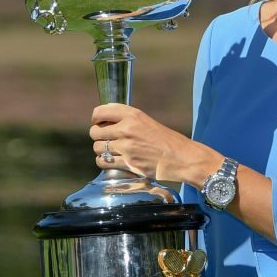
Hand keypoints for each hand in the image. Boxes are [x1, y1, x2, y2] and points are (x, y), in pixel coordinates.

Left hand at [90, 103, 221, 186]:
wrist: (181, 157)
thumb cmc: (166, 140)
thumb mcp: (147, 122)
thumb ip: (127, 120)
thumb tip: (106, 122)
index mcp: (132, 115)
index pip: (100, 112)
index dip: (96, 118)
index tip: (99, 122)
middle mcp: (127, 129)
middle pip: (95, 131)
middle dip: (98, 136)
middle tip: (105, 139)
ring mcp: (126, 147)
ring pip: (97, 148)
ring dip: (101, 150)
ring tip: (110, 151)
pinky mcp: (127, 164)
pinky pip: (103, 162)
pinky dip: (104, 162)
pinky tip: (111, 161)